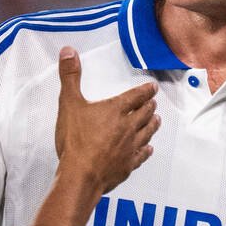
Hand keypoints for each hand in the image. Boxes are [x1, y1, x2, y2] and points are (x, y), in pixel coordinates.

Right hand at [53, 48, 158, 196]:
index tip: (152, 87)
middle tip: (154, 104)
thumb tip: (68, 51)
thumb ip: (70, 76)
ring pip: (147, 132)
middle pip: (144, 114)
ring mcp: (129, 147)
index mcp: (115, 110)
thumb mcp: (68, 103)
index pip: (135, 96)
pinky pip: (141, 155)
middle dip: (150, 107)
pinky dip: (146, 150)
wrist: (81, 175)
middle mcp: (127, 127)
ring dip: (152, 125)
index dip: (145, 90)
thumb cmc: (75, 140)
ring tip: (157, 120)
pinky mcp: (127, 165)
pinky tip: (148, 149)